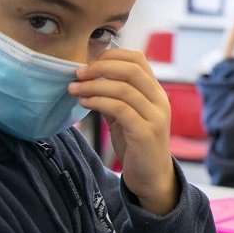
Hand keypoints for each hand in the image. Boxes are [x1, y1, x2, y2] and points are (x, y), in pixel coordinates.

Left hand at [70, 48, 175, 214]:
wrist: (152, 176)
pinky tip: (84, 103)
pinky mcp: (145, 132)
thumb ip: (114, 97)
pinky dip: (98, 102)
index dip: (112, 55)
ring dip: (93, 86)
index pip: (138, 60)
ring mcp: (155, 116)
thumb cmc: (137, 144)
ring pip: (123, 89)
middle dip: (100, 67)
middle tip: (78, 73)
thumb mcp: (126, 115)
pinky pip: (119, 109)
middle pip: (131, 70)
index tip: (89, 62)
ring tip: (74, 89)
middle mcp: (160, 100)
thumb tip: (89, 77)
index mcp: (156, 92)